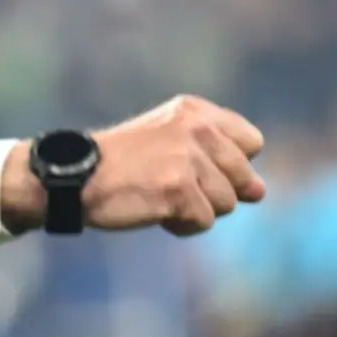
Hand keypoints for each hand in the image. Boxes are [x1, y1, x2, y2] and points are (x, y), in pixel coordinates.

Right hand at [1, 95, 265, 235]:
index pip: (251, 143)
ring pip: (226, 203)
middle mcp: (197, 128)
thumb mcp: (169, 142)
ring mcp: (189, 158)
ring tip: (158, 196)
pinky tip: (154, 211)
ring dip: (196, 209)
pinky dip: (181, 225)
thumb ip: (217, 159)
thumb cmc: (121, 164)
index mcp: (195, 111)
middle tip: (170, 184)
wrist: (76, 177)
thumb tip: (261, 192)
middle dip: (213, 191)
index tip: (194, 168)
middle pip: (243, 178)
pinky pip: (203, 222)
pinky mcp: (180, 188)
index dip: (229, 165)